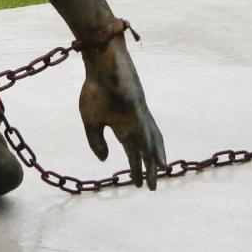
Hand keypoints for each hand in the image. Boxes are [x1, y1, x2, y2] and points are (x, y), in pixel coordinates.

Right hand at [79, 38, 166, 188]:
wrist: (99, 63)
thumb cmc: (95, 88)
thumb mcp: (91, 121)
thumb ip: (96, 142)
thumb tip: (105, 160)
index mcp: (122, 126)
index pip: (132, 151)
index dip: (136, 167)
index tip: (138, 184)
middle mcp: (134, 122)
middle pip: (145, 149)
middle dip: (149, 168)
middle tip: (153, 188)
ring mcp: (138, 114)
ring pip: (150, 140)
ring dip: (155, 157)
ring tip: (161, 172)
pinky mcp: (139, 105)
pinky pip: (146, 126)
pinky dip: (151, 142)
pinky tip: (155, 153)